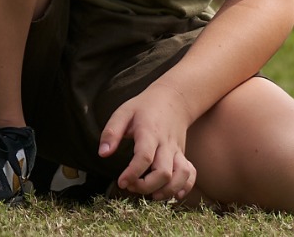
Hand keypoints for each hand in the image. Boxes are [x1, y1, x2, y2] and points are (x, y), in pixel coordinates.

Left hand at [100, 86, 196, 202]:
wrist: (173, 99)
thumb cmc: (144, 107)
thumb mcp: (123, 112)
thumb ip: (111, 132)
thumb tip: (102, 153)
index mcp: (149, 132)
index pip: (144, 157)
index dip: (133, 173)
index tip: (121, 182)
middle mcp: (166, 143)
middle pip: (164, 172)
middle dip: (147, 186)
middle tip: (131, 188)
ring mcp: (177, 150)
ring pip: (181, 175)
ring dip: (167, 191)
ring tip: (151, 195)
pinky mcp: (183, 155)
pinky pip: (191, 174)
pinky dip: (185, 187)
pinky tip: (173, 195)